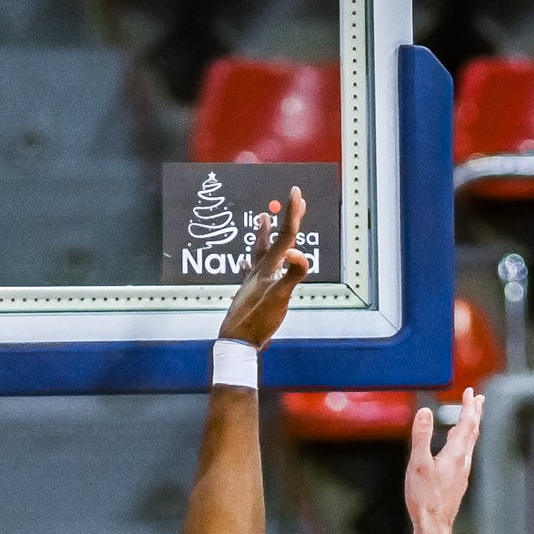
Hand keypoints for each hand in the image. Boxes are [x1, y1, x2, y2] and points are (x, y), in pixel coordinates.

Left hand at [217, 186, 309, 349]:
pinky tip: (243, 263)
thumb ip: (292, 275)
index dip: (292, 214)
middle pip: (274, 239)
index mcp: (269, 269)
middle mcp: (259, 271)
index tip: (296, 191)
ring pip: (258, 252)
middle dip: (284, 218)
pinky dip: (248, 264)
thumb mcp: (280, 298)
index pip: (285, 236)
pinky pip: (248, 273)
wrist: (236, 343)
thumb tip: (297, 252)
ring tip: (262, 218)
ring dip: (262, 234)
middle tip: (292, 199)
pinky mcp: (246, 294)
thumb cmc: (258, 321)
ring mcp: (251, 282)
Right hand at [405, 388, 483, 533]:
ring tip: (470, 419)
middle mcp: (463, 462)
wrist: (433, 525)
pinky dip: (463, 443)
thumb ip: (421, 436)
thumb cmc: (424, 498)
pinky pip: (464, 455)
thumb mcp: (418, 463)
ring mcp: (461, 473)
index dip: (469, 406)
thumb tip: (424, 412)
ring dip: (471, 428)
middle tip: (479, 400)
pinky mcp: (457, 482)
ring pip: (470, 444)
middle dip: (475, 414)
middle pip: (473, 432)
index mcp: (455, 454)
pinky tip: (456, 448)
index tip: (471, 392)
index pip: (466, 424)